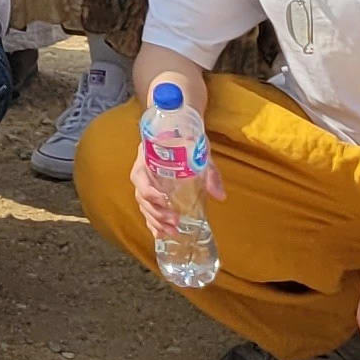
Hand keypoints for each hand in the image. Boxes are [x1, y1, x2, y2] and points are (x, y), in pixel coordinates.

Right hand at [126, 111, 225, 238]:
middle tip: (175, 222)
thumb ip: (209, 172)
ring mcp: (147, 182)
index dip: (149, 192)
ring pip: (144, 206)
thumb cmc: (187, 135)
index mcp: (146, 158)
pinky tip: (162, 235)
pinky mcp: (154, 190)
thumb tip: (220, 195)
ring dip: (156, 221)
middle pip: (141, 197)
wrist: (181, 125)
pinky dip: (153, 223)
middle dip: (156, 213)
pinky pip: (148, 209)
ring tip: (172, 232)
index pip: (139, 178)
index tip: (164, 200)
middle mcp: (143, 172)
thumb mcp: (199, 149)